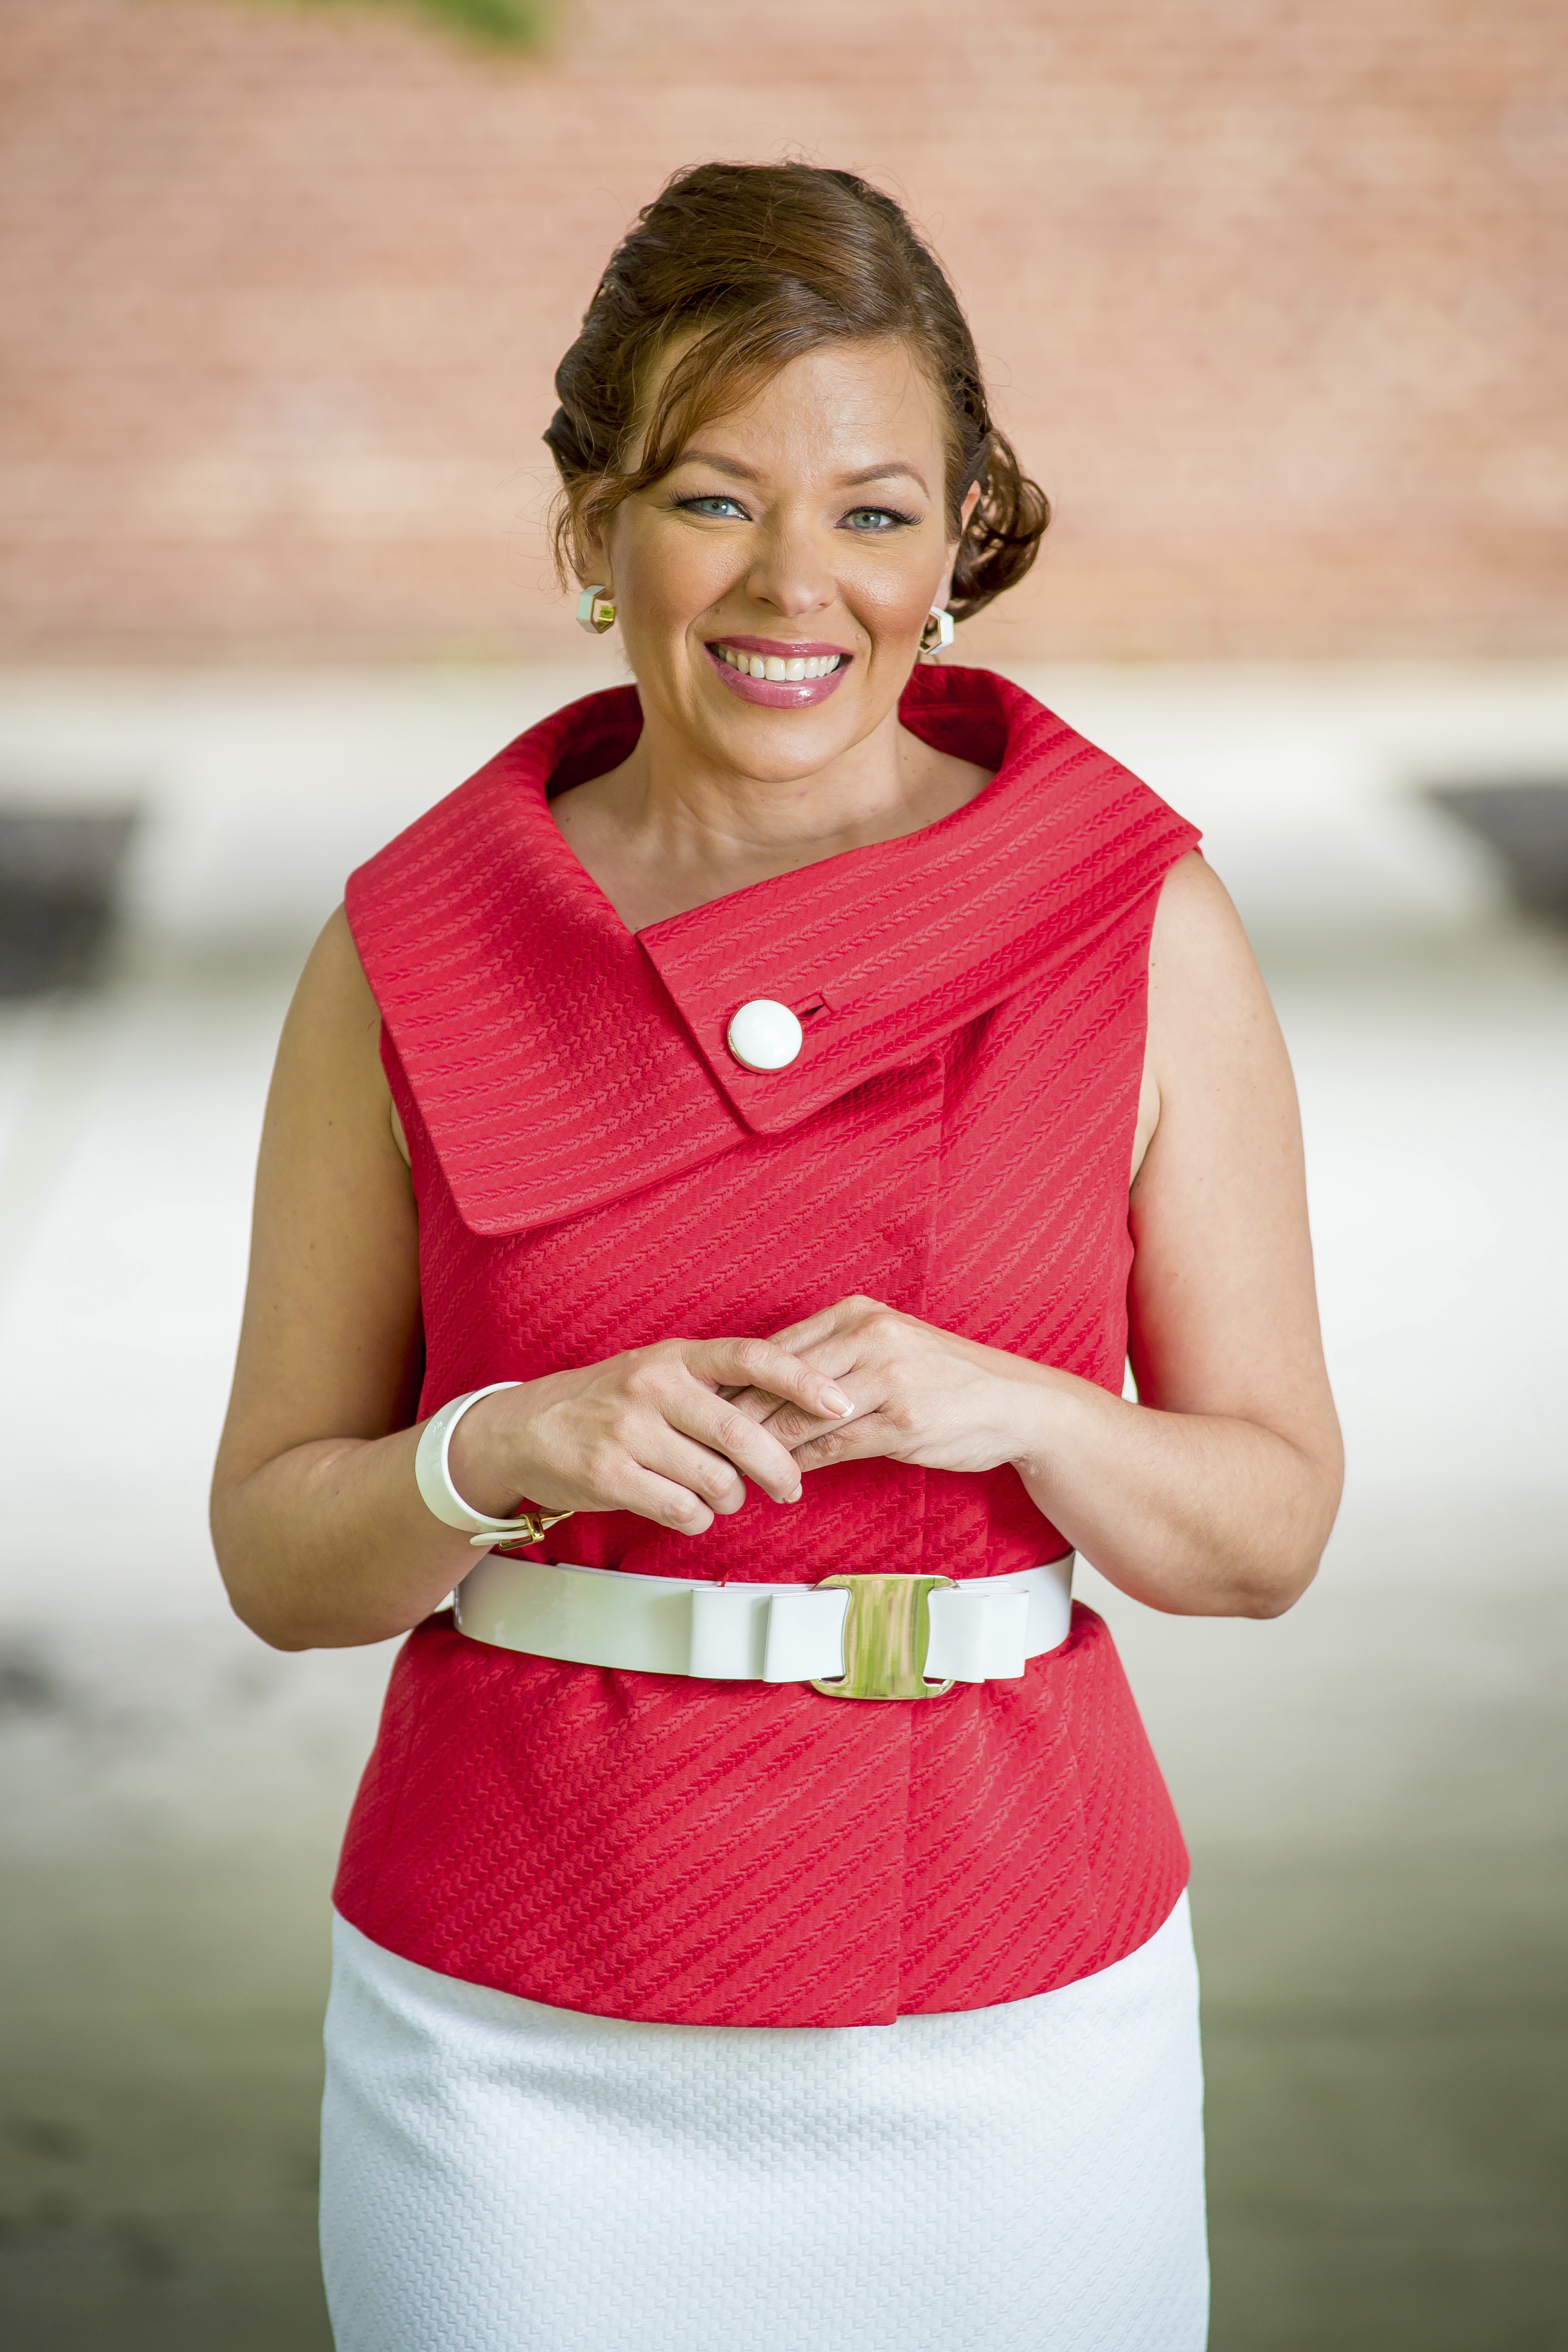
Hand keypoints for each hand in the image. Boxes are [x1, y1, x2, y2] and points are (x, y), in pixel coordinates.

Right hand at [448, 1336, 854, 1536]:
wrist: (522, 1429)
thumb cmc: (605, 1403)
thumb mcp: (657, 1374)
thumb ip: (713, 1387)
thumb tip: (790, 1410)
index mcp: (675, 1356)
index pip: (752, 1357)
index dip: (801, 1380)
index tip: (839, 1402)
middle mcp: (653, 1386)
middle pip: (742, 1432)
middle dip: (779, 1468)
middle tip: (790, 1487)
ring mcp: (628, 1431)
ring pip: (716, 1479)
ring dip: (730, 1499)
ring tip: (719, 1495)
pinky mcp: (609, 1474)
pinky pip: (682, 1509)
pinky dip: (697, 1518)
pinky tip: (686, 1509)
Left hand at [726, 1296, 1051, 1476]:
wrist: (1018, 1403)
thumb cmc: (947, 1379)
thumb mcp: (888, 1348)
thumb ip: (831, 1360)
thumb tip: (768, 1387)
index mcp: (859, 1314)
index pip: (777, 1348)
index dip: (738, 1384)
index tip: (708, 1410)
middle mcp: (869, 1336)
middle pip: (780, 1380)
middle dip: (739, 1418)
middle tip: (706, 1445)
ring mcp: (887, 1377)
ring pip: (801, 1415)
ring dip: (764, 1448)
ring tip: (736, 1470)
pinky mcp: (902, 1420)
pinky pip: (834, 1446)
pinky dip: (803, 1465)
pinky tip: (785, 1480)